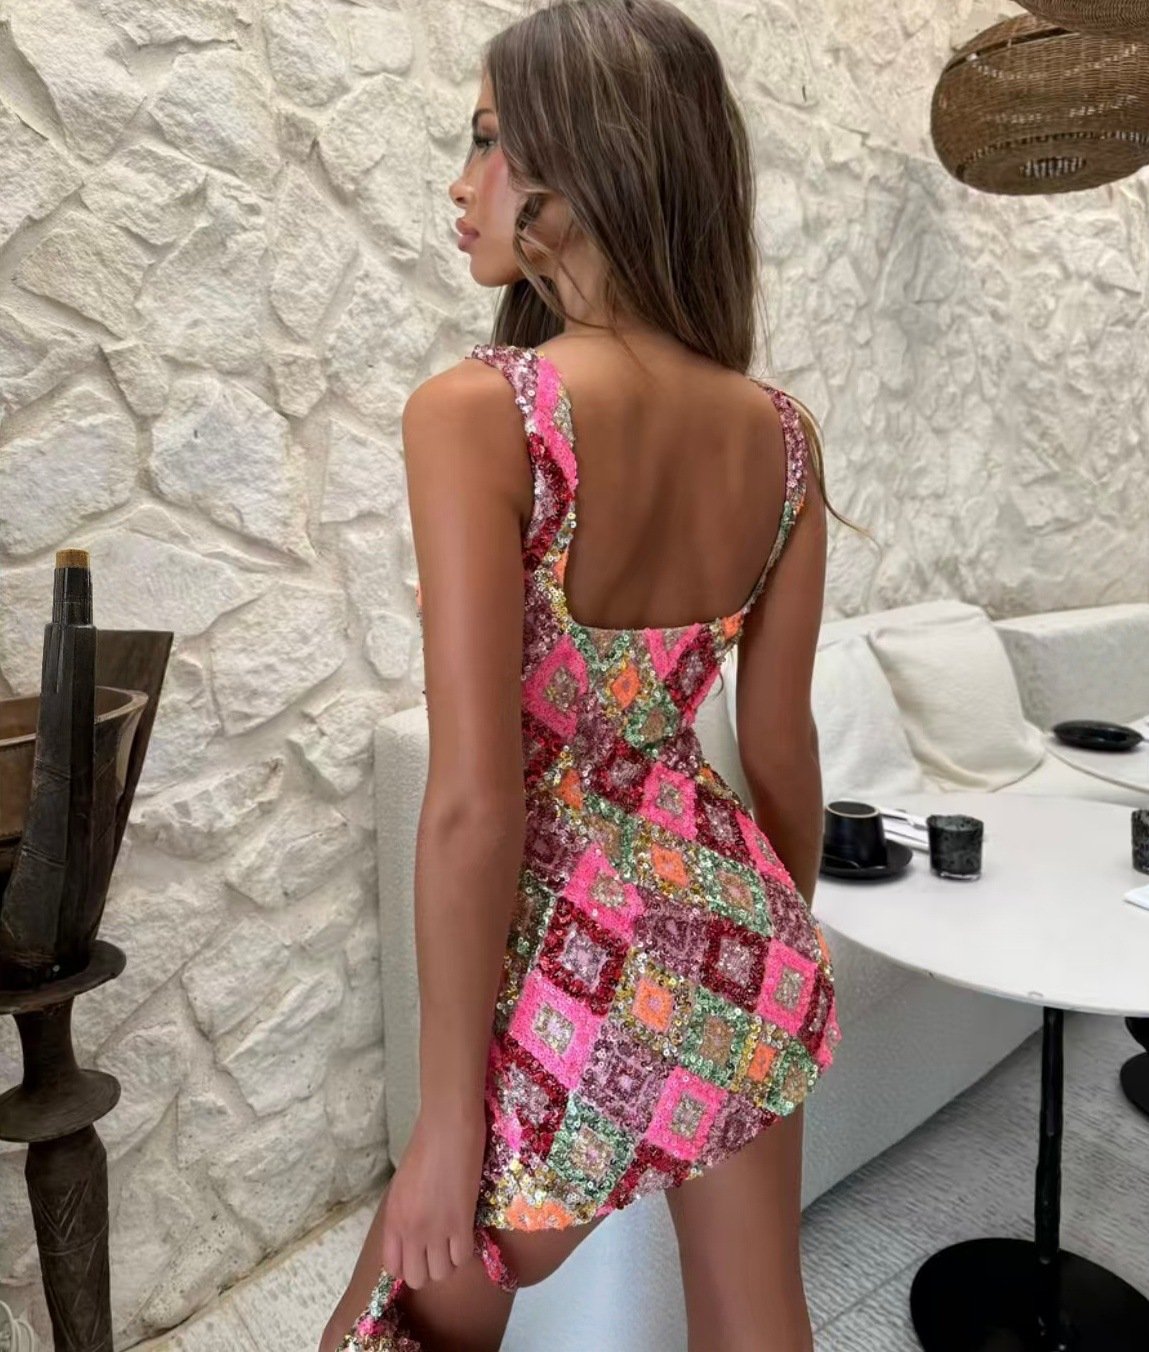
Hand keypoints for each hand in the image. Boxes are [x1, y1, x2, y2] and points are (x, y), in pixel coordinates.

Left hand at [379, 1103, 486, 1290]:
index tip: (419, 1253)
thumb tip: (412, 1234)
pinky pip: (463, 1258)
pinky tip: (467, 1233)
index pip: (392, 1268)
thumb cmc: (424, 1146)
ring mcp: (435, 1230)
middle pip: (417, 1278)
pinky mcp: (460, 1223)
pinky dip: (466, 1251)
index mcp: (392, 1219)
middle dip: (428, 1268)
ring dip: (449, 1262)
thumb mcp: (401, 1185)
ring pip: (442, 1274)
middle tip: (438, 1249)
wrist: (447, 1127)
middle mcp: (410, 1231)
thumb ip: (403, 1215)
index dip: (408, 1265)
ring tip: (454, 1241)